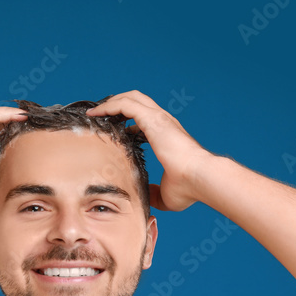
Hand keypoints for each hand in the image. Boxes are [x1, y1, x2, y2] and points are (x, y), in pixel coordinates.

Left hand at [86, 90, 210, 211]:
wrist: (201, 178)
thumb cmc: (189, 187)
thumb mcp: (166, 194)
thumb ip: (154, 192)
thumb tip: (145, 197)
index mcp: (168, 134)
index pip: (146, 119)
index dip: (128, 122)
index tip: (114, 130)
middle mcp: (164, 122)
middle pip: (138, 101)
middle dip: (117, 104)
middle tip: (100, 114)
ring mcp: (160, 118)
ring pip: (131, 98)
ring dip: (111, 102)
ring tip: (95, 112)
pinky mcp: (153, 119)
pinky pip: (125, 104)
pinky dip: (109, 106)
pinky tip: (97, 114)